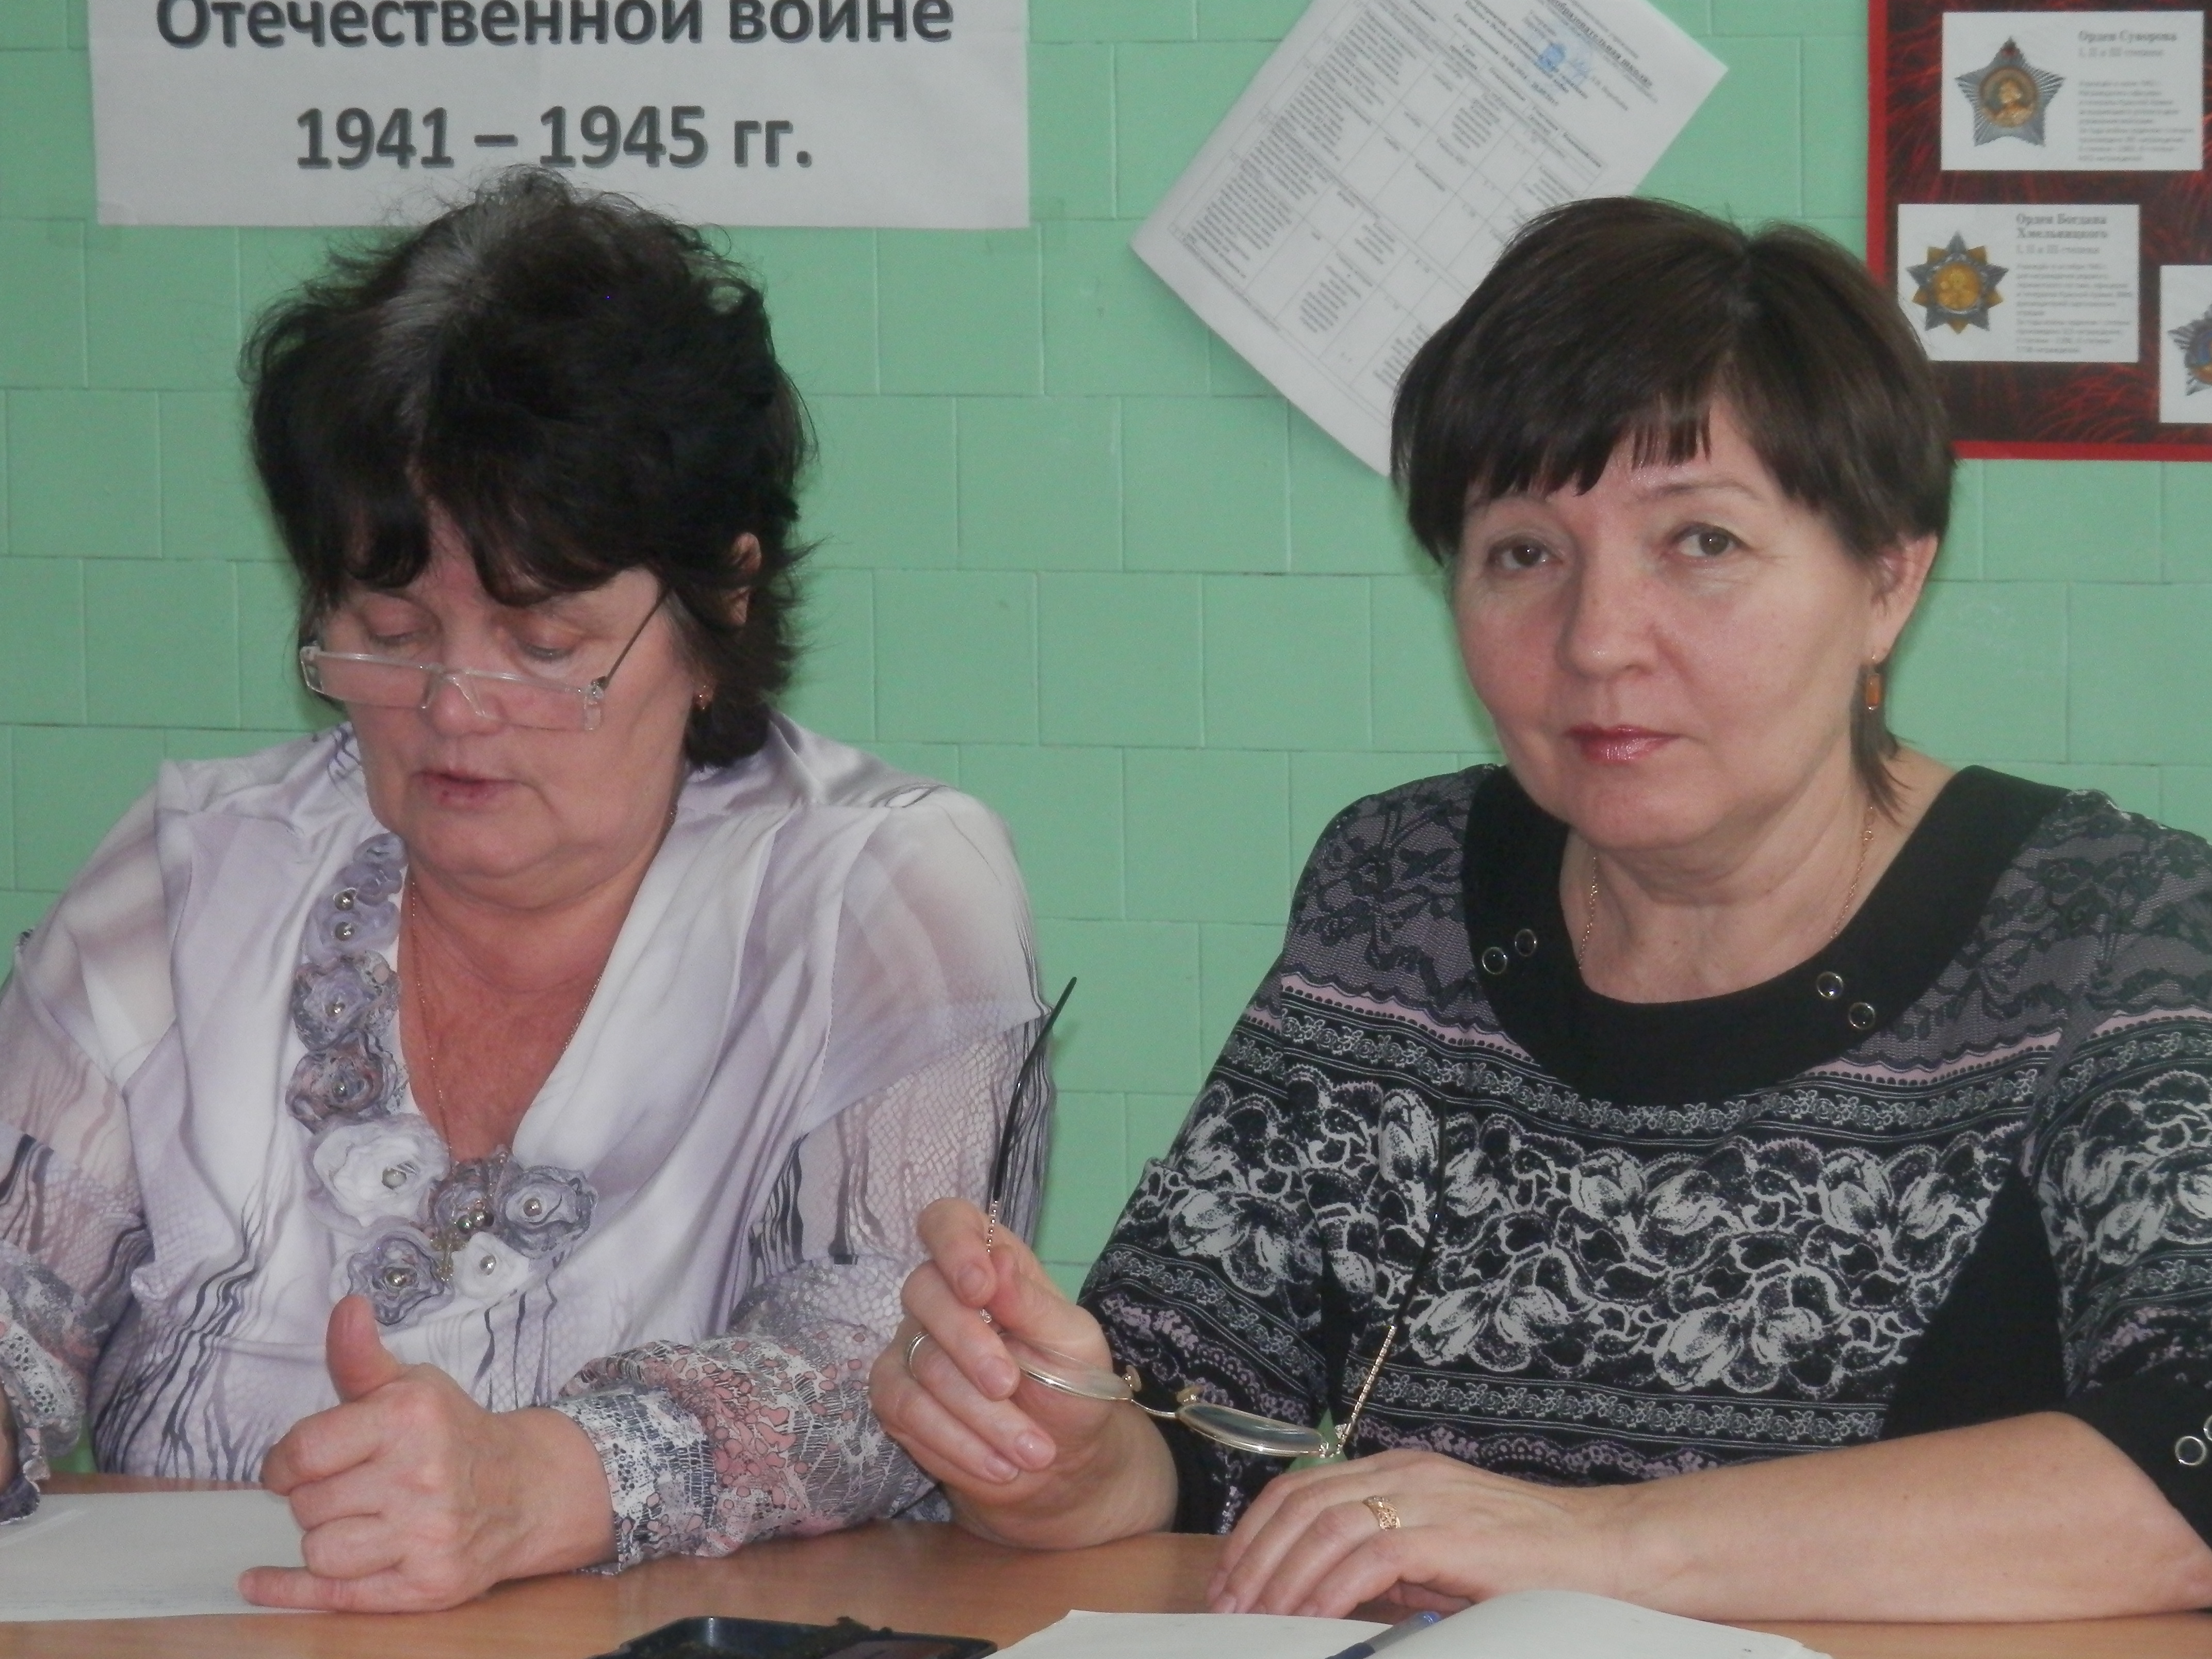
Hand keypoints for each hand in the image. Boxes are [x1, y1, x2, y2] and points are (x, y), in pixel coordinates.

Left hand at [241, 1295, 614, 1610]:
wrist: (524, 1488)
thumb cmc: (452, 1434)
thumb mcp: (410, 1386)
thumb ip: (360, 1356)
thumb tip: (346, 1308)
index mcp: (409, 1418)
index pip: (301, 1451)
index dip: (283, 1462)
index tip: (292, 1466)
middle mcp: (421, 1476)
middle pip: (306, 1506)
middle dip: (316, 1498)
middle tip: (350, 1489)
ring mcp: (427, 1535)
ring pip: (320, 1551)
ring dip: (327, 1540)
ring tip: (359, 1521)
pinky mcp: (428, 1585)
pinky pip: (334, 1597)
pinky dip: (290, 1591)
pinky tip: (259, 1579)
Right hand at [869, 1198, 1173, 1547]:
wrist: (1061, 1461)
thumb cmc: (1071, 1387)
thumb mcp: (1073, 1343)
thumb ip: (1033, 1303)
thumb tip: (995, 1259)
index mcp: (989, 1263)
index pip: (947, 1221)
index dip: (954, 1246)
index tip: (980, 1289)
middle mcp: (941, 1294)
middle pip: (924, 1293)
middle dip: (970, 1347)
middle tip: (1011, 1386)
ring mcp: (912, 1344)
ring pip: (920, 1364)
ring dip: (979, 1414)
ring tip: (1032, 1451)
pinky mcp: (895, 1395)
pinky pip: (903, 1409)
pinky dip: (953, 1442)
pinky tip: (996, 1466)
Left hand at [1209, 1448, 1631, 1617]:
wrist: (1604, 1548)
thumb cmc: (1527, 1557)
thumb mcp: (1441, 1550)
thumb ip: (1387, 1561)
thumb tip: (1327, 1592)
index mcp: (1398, 1469)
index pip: (1303, 1487)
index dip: (1256, 1530)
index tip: (1230, 1576)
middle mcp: (1404, 1473)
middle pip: (1301, 1503)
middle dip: (1255, 1557)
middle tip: (1230, 1605)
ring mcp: (1425, 1498)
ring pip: (1325, 1526)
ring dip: (1283, 1576)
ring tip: (1262, 1618)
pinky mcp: (1447, 1534)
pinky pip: (1370, 1557)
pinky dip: (1330, 1589)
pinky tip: (1312, 1619)